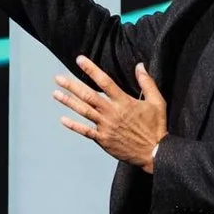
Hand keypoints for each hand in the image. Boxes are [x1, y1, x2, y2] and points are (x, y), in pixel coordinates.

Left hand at [55, 56, 166, 170]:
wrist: (154, 152)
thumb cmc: (156, 126)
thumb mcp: (157, 102)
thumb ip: (147, 83)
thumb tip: (140, 66)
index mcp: (124, 102)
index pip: (104, 81)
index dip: (91, 69)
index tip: (79, 60)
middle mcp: (112, 112)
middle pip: (88, 96)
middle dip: (72, 86)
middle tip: (58, 78)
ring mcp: (105, 126)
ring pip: (83, 111)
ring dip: (68, 102)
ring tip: (56, 94)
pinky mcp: (103, 139)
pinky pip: (85, 131)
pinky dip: (73, 125)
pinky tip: (63, 119)